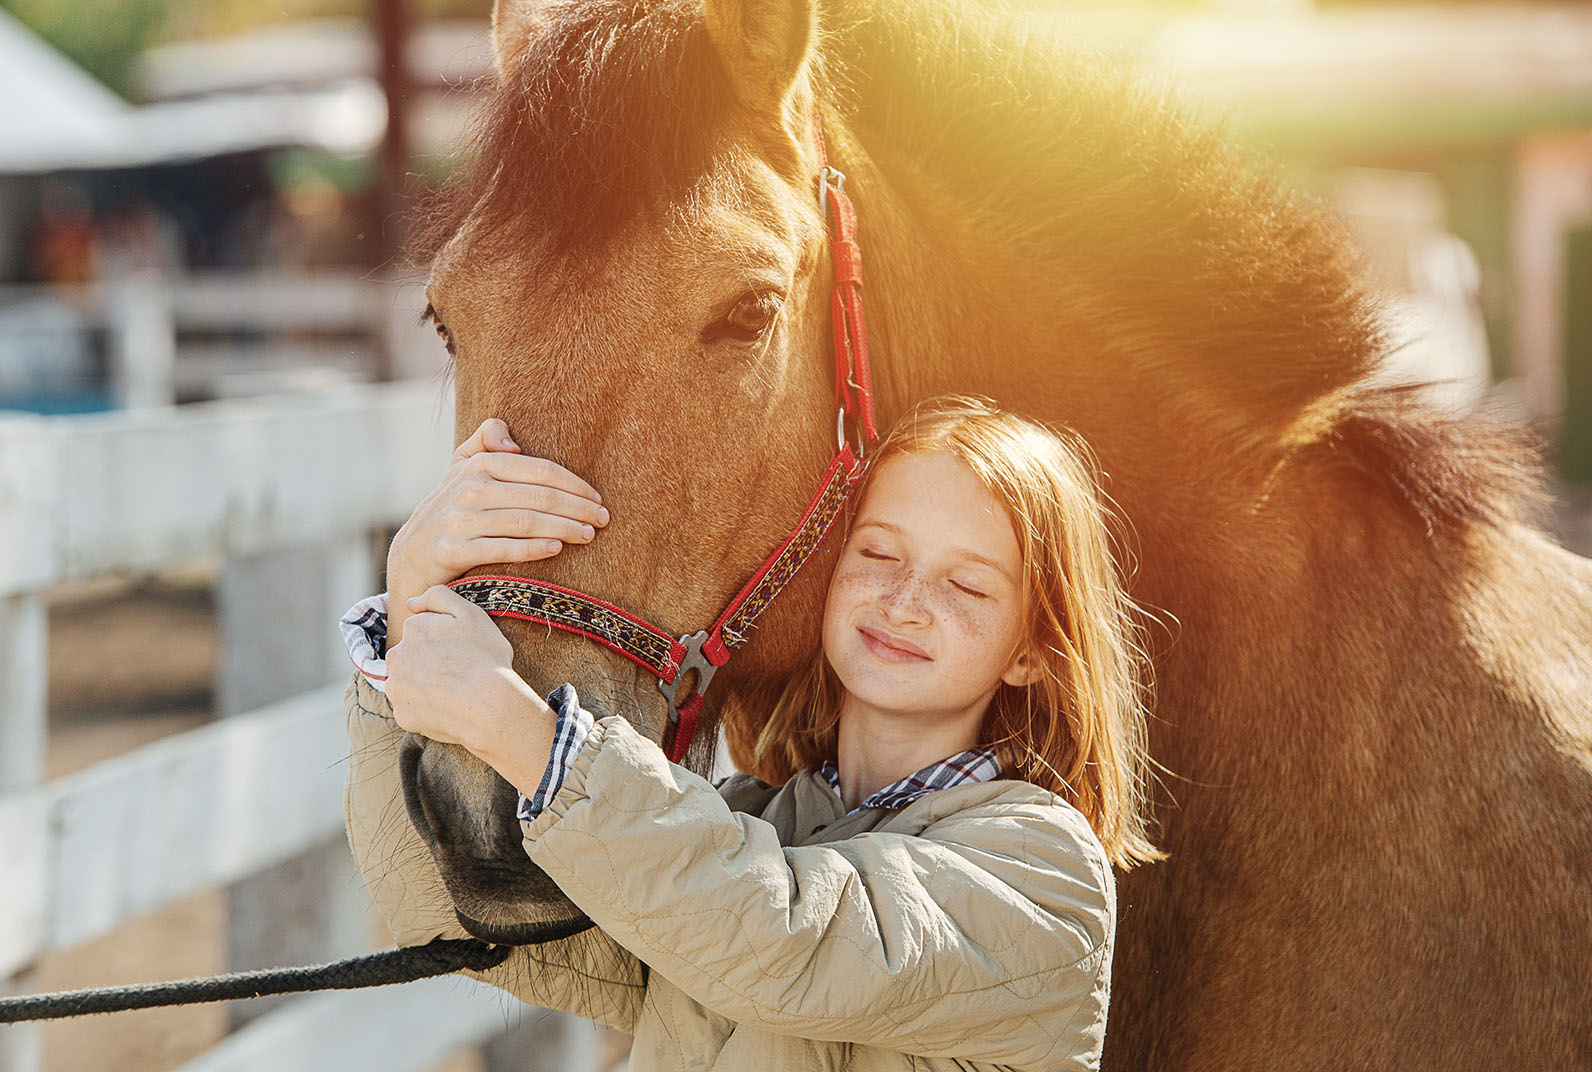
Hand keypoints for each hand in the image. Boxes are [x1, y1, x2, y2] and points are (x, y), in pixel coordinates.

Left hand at [385, 584, 556, 796]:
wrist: (491, 706)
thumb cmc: (486, 658)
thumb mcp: (470, 614)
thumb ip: (438, 596)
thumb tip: (411, 602)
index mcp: (412, 629)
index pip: (423, 632)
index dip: (445, 641)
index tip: (462, 652)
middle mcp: (396, 656)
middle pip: (412, 657)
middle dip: (429, 662)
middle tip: (459, 672)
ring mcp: (397, 688)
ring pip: (409, 683)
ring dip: (425, 686)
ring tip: (453, 692)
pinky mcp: (403, 715)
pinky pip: (413, 710)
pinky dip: (427, 710)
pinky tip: (448, 709)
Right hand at [387, 417, 607, 645]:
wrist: (411, 556)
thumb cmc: (450, 508)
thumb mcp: (460, 467)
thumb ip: (484, 440)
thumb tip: (512, 441)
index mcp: (477, 464)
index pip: (539, 471)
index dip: (574, 484)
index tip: (597, 498)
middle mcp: (468, 489)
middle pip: (538, 497)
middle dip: (578, 508)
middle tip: (603, 519)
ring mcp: (459, 520)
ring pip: (526, 522)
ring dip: (564, 528)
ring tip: (589, 535)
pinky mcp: (453, 551)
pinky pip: (503, 549)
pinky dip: (533, 548)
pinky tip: (557, 549)